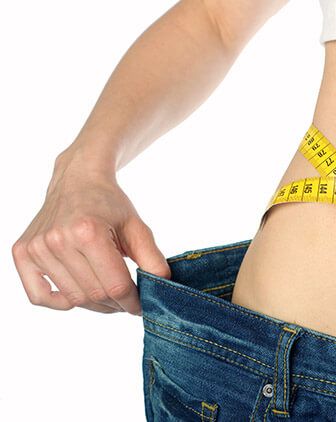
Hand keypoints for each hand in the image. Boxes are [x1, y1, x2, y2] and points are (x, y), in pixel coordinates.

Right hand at [11, 149, 170, 314]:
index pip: (116, 286)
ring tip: (108, 292)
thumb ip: (152, 259)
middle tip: (128, 300)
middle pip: (94, 295)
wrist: (77, 181)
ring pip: (72, 299)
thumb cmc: (110, 205)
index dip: (133, 302)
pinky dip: (61, 302)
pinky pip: (39, 296)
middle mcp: (57, 240)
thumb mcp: (137, 227)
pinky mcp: (22, 253)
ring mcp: (36, 247)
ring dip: (95, 304)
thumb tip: (163, 288)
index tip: (142, 305)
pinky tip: (79, 291)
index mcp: (88, 231)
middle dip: (116, 304)